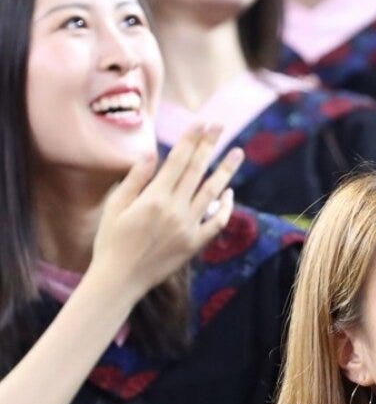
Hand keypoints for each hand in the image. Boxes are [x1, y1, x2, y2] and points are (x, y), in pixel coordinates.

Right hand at [88, 124, 243, 297]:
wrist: (120, 279)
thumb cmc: (111, 241)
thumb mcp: (115, 206)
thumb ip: (136, 179)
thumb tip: (153, 154)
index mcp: (154, 198)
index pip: (178, 161)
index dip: (191, 140)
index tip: (202, 124)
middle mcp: (175, 210)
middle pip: (197, 171)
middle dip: (210, 145)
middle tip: (220, 126)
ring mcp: (189, 227)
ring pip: (213, 193)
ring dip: (226, 170)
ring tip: (237, 152)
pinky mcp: (196, 244)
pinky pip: (217, 222)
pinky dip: (226, 207)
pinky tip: (229, 193)